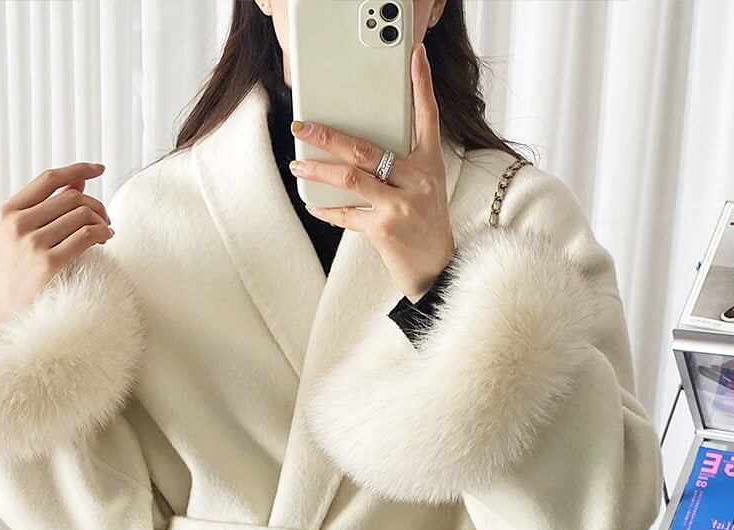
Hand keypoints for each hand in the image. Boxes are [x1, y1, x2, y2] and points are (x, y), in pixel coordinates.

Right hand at [0, 162, 112, 325]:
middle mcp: (17, 224)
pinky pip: (86, 236)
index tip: (99, 169)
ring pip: (82, 215)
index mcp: (8, 211)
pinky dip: (102, 234)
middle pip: (71, 197)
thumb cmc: (23, 271)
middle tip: (106, 220)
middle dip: (96, 205)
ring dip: (102, 222)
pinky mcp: (49, 263)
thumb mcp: (26, 234)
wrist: (12, 311)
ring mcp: (32, 243)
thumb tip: (79, 180)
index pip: (48, 179)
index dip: (77, 169)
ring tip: (106, 233)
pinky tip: (106, 240)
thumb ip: (51, 206)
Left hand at [290, 43, 454, 302]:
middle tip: (302, 126)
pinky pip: (347, 215)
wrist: (437, 269)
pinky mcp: (384, 229)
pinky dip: (327, 210)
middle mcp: (417, 181)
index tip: (416, 56)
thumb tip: (356, 148)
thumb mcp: (424, 187)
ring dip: (318, 172)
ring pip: (350, 179)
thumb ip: (400, 165)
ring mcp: (400, 205)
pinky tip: (313, 205)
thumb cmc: (425, 224)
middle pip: (366, 149)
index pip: (427, 117)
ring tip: (297, 166)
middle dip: (329, 136)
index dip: (422, 85)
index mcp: (429, 164)